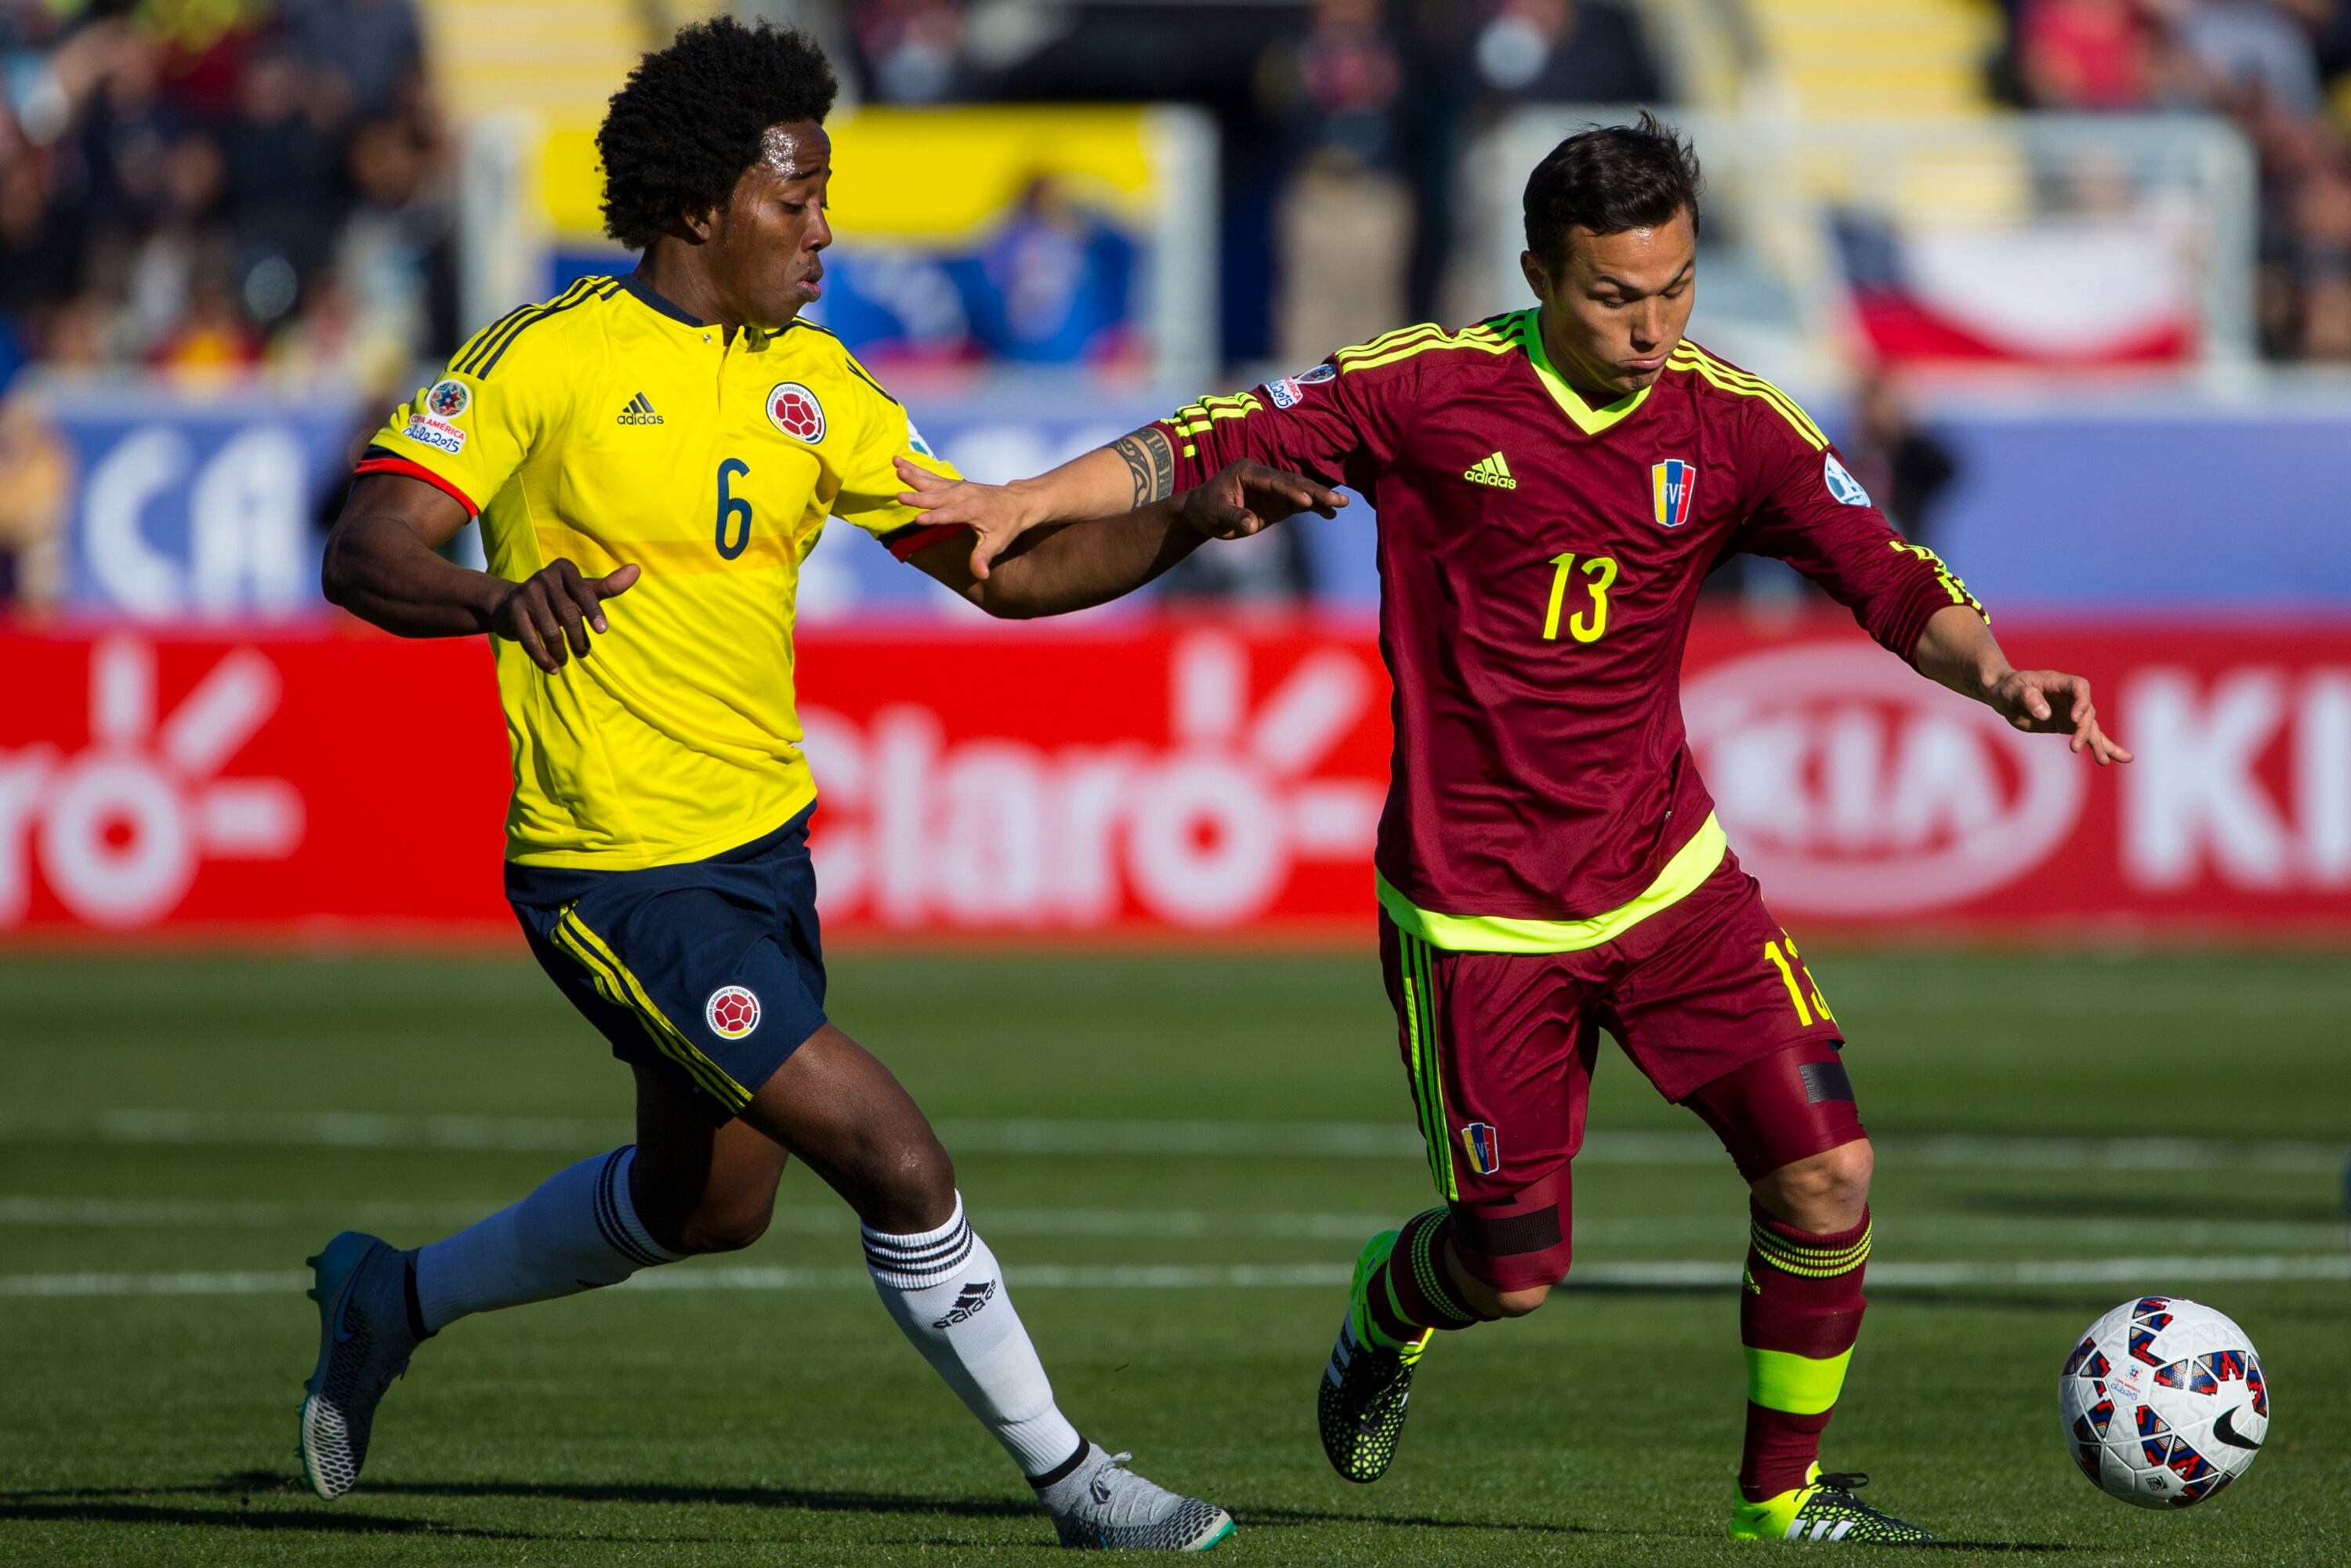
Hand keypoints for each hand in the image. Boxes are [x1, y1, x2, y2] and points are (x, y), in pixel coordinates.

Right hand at [491, 558, 639, 671]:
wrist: (511, 605)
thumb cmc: (558, 599)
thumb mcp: (583, 592)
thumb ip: (609, 586)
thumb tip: (636, 570)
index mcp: (564, 569)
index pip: (584, 592)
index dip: (594, 612)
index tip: (602, 631)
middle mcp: (544, 576)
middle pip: (568, 614)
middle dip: (578, 638)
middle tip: (583, 653)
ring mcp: (526, 593)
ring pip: (550, 630)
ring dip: (561, 651)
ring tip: (565, 660)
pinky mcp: (513, 611)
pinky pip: (530, 639)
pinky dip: (543, 658)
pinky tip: (553, 668)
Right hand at [895, 457, 1042, 580]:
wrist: (1017, 502)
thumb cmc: (1007, 525)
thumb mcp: (999, 542)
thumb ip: (984, 557)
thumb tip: (981, 575)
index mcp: (972, 510)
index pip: (950, 515)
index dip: (935, 518)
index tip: (918, 520)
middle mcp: (963, 495)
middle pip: (936, 496)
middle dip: (917, 497)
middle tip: (898, 496)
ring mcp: (957, 487)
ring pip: (930, 481)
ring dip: (912, 474)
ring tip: (895, 466)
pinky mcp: (953, 484)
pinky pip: (930, 476)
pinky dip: (915, 469)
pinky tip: (898, 463)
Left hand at [1177, 460, 1347, 539]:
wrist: (1202, 513)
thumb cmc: (1206, 509)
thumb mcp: (1216, 514)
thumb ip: (1234, 517)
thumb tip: (1252, 525)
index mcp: (1247, 471)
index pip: (1273, 480)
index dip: (1291, 490)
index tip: (1307, 501)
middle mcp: (1264, 476)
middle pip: (1293, 483)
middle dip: (1316, 491)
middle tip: (1338, 500)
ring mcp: (1273, 489)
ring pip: (1301, 491)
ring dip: (1321, 498)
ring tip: (1342, 504)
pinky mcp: (1278, 502)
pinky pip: (1299, 504)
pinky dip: (1315, 508)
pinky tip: (1330, 514)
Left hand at [1982, 668, 2132, 765]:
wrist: (2004, 695)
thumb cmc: (2008, 688)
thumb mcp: (2013, 691)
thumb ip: (2029, 698)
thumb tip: (2044, 714)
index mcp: (2058, 682)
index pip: (2079, 687)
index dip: (2081, 702)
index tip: (2074, 719)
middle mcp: (2070, 696)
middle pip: (2086, 712)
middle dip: (2084, 730)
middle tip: (2075, 747)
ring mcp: (2072, 711)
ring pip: (2091, 727)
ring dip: (2098, 744)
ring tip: (2103, 761)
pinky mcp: (2069, 725)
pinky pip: (2089, 735)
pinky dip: (2103, 746)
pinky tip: (2117, 759)